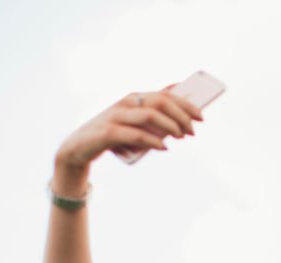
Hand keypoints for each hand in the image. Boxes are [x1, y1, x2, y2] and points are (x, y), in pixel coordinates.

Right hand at [54, 90, 204, 177]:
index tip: (202, 118)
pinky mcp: (107, 133)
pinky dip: (152, 141)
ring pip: (149, 115)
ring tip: (181, 138)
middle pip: (160, 103)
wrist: (78, 149)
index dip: (186, 105)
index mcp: (134, 98)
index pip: (165, 95)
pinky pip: (135, 134)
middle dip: (181, 116)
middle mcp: (125, 103)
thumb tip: (178, 95)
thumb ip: (152, 113)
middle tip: (193, 132)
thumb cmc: (112, 135)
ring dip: (170, 127)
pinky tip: (163, 147)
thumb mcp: (135, 123)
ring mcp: (115, 117)